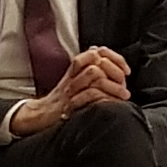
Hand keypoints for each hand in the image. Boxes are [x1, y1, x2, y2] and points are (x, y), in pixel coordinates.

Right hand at [7, 49, 131, 136]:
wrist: (41, 115)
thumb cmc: (61, 100)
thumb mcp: (76, 81)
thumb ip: (91, 71)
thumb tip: (112, 63)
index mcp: (75, 68)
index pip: (97, 52)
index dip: (114, 58)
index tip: (126, 71)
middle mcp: (73, 74)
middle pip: (97, 60)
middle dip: (116, 72)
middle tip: (124, 84)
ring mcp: (71, 87)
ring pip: (94, 73)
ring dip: (113, 85)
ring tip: (123, 95)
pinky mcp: (69, 102)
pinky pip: (89, 94)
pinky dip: (104, 98)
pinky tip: (111, 104)